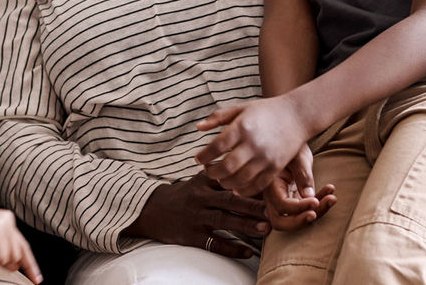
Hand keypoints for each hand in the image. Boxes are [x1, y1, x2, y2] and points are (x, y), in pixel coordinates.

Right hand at [125, 172, 268, 258]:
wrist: (151, 210)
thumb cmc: (184, 195)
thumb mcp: (199, 181)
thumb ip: (222, 177)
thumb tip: (255, 174)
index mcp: (203, 181)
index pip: (229, 179)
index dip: (250, 182)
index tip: (270, 186)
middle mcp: (199, 197)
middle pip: (229, 199)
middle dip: (253, 205)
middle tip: (274, 209)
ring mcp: (195, 216)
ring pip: (223, 220)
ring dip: (246, 225)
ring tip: (266, 229)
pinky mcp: (191, 235)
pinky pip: (213, 243)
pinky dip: (231, 248)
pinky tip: (248, 252)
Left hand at [195, 97, 309, 195]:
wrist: (297, 115)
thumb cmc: (266, 110)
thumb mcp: (241, 108)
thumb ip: (218, 117)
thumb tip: (198, 128)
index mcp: (242, 127)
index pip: (216, 147)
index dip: (204, 156)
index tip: (198, 159)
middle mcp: (254, 144)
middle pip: (227, 166)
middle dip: (212, 172)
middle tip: (207, 171)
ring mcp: (266, 157)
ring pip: (240, 179)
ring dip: (225, 182)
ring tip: (220, 179)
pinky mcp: (276, 167)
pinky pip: (257, 185)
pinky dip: (244, 190)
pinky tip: (236, 188)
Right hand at [263, 146, 336, 230]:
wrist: (289, 132)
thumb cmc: (291, 140)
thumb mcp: (298, 155)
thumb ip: (303, 175)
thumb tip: (309, 197)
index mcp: (269, 183)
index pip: (281, 206)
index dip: (298, 207)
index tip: (315, 200)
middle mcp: (273, 194)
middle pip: (280, 221)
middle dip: (300, 222)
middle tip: (316, 213)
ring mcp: (283, 197)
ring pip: (294, 217)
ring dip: (315, 212)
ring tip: (332, 198)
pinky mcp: (294, 196)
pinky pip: (305, 207)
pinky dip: (319, 203)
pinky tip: (330, 190)